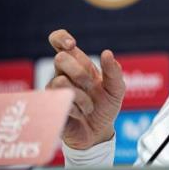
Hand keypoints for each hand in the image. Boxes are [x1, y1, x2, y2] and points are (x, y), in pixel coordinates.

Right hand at [46, 29, 125, 149]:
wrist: (100, 131)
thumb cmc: (106, 106)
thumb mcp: (117, 89)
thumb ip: (114, 72)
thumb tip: (107, 53)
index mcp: (78, 64)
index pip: (59, 41)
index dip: (61, 38)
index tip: (71, 45)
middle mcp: (63, 73)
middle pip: (60, 59)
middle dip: (80, 72)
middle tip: (91, 85)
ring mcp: (55, 90)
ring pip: (60, 81)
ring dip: (82, 96)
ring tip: (89, 107)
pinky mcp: (51, 106)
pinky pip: (60, 101)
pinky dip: (77, 109)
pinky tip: (81, 115)